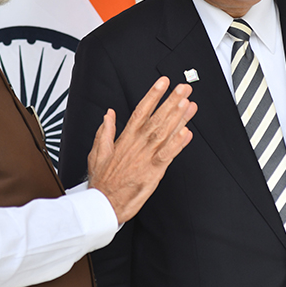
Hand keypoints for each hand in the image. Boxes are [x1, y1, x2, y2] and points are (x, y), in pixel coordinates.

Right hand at [86, 77, 196, 224]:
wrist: (103, 204)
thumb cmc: (102, 180)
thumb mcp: (97, 151)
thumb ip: (105, 130)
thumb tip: (109, 114)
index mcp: (125, 138)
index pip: (141, 111)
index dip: (153, 95)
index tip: (163, 82)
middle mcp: (137, 145)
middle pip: (157, 119)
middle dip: (171, 101)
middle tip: (184, 89)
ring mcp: (146, 158)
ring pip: (164, 134)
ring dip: (177, 118)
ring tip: (188, 103)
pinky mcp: (153, 172)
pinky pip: (167, 155)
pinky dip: (177, 144)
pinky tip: (187, 133)